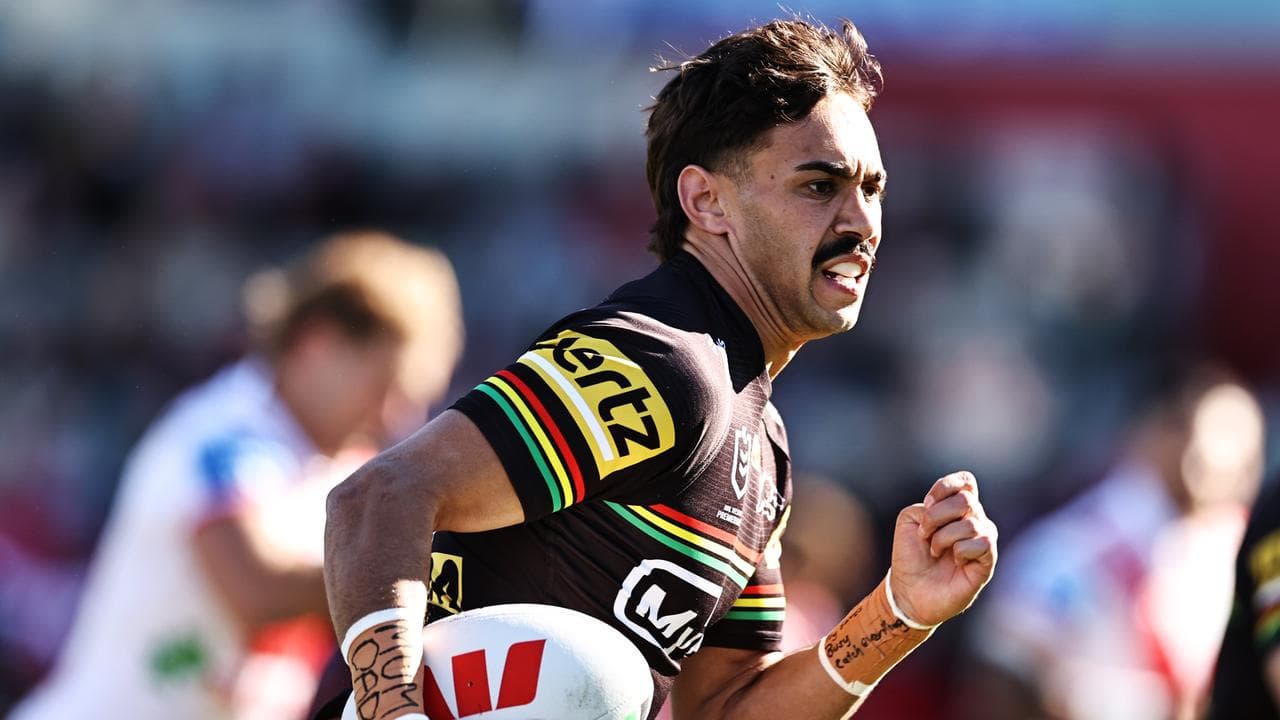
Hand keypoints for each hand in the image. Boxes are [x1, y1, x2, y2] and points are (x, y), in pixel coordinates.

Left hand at [889, 471, 996, 625]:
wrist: (909, 590)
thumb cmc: (910, 555)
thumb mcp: (909, 521)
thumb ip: (928, 506)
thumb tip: (955, 515)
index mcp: (955, 508)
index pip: (965, 481)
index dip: (945, 487)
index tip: (927, 505)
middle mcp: (974, 520)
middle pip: (966, 499)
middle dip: (936, 516)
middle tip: (925, 535)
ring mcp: (983, 540)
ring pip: (971, 523)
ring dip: (943, 537)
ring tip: (935, 551)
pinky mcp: (988, 562)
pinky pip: (983, 543)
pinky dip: (960, 550)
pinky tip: (955, 561)